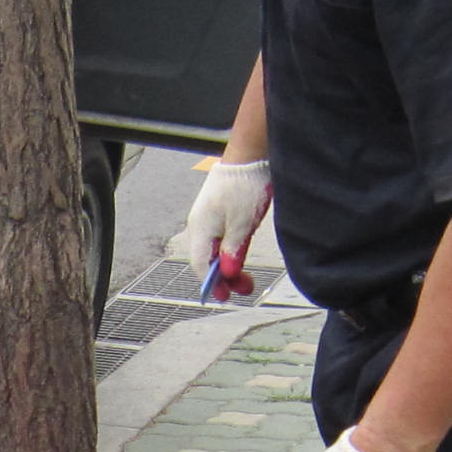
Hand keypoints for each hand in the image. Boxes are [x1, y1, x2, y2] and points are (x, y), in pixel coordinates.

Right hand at [180, 158, 270, 299]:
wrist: (250, 155)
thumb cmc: (244, 185)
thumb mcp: (243, 224)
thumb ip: (234, 251)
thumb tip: (228, 273)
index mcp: (201, 229)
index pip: (202, 265)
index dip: (213, 284)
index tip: (226, 296)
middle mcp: (201, 225)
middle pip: (208, 259)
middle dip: (224, 277)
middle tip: (244, 288)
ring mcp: (211, 218)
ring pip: (216, 250)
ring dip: (230, 265)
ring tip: (246, 275)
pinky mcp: (221, 212)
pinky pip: (222, 238)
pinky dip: (231, 251)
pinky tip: (242, 254)